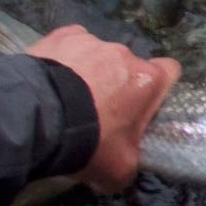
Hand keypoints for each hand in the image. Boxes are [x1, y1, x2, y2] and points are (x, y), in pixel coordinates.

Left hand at [26, 25, 180, 191]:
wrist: (36, 119)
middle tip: (98, 111)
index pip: (170, 72)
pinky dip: (64, 58)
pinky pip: (69, 44)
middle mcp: (124, 54)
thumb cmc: (89, 142)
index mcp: (148, 80)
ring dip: (89, 72)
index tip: (144, 104)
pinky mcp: (60, 36)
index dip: (159, 88)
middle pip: (129, 67)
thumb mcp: (119, 168)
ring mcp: (92, 42)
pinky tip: (52, 78)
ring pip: (98, 56)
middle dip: (118, 84)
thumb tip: (125, 168)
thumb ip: (132, 162)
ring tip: (67, 97)